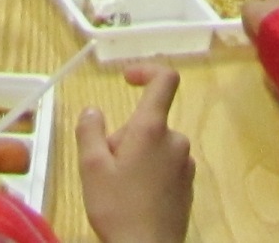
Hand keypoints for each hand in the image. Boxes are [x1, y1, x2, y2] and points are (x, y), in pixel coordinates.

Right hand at [76, 65, 192, 242]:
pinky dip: (149, 173)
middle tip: (105, 167)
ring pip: (156, 146)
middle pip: (148, 122)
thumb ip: (90, 131)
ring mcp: (185, 165)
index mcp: (152, 129)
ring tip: (118, 188)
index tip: (126, 80)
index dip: (147, 70)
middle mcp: (175, 141)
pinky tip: (135, 200)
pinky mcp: (188, 187)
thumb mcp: (91, 168)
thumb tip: (94, 110)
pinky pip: (166, 166)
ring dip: (136, 157)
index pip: (165, 79)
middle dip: (124, 136)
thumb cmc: (118, 208)